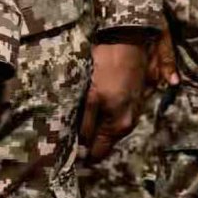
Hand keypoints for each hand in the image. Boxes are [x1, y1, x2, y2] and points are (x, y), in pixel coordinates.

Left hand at [79, 29, 158, 161]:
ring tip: (78, 116)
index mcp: (118, 126)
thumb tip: (81, 148)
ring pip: (108, 130)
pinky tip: (93, 105)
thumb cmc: (107, 69)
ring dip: (94, 127)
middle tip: (66, 132)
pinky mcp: (132, 101)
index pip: (98, 154)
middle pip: (104, 143)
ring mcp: (132, 113)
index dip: (82, 154)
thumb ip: (87, 125)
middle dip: (87, 141)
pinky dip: (102, 116)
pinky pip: (114, 117)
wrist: (127, 43)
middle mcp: (128, 124)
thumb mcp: (92, 98)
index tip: (65, 150)